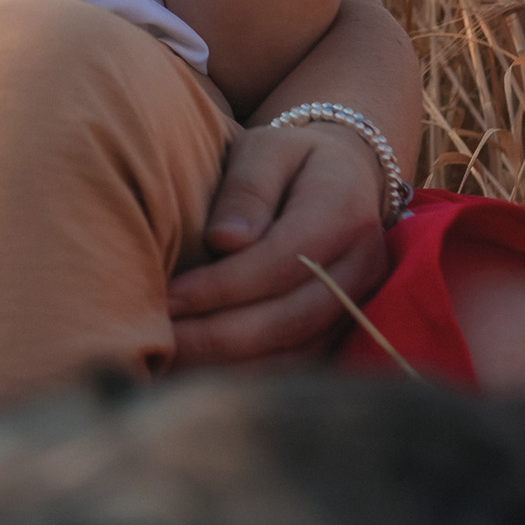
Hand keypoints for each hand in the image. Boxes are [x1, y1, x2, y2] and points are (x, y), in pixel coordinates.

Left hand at [167, 120, 396, 369]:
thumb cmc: (291, 159)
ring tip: (175, 363)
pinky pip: (302, 364)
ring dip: (233, 366)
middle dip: (220, 337)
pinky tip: (206, 372)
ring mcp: (362, 303)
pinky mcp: (349, 329)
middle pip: (291, 317)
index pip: (281, 261)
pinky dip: (254, 375)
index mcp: (344, 212)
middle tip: (162, 342)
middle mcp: (362, 265)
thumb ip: (247, 187)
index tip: (168, 299)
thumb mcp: (267, 149)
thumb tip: (223, 240)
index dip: (222, 287)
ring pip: (299, 352)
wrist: (345, 177)